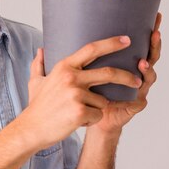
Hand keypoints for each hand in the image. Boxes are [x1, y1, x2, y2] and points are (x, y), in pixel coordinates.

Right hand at [23, 36, 141, 149]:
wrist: (32, 129)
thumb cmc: (36, 106)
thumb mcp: (35, 81)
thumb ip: (39, 64)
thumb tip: (41, 50)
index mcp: (64, 67)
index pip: (92, 49)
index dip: (111, 43)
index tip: (126, 40)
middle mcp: (71, 77)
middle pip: (108, 73)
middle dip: (126, 76)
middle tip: (137, 81)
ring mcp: (76, 94)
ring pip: (103, 100)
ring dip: (96, 108)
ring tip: (78, 113)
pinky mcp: (80, 111)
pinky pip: (98, 114)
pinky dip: (91, 120)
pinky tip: (76, 121)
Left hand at [90, 12, 162, 134]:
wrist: (90, 115)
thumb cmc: (90, 90)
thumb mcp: (88, 67)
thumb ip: (88, 53)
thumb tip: (74, 29)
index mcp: (127, 62)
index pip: (141, 43)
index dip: (150, 30)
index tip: (156, 16)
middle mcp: (136, 73)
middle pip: (150, 57)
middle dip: (154, 45)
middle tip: (155, 34)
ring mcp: (138, 89)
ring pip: (149, 78)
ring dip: (147, 70)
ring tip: (142, 63)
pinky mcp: (134, 105)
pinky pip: (139, 100)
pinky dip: (137, 96)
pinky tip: (136, 93)